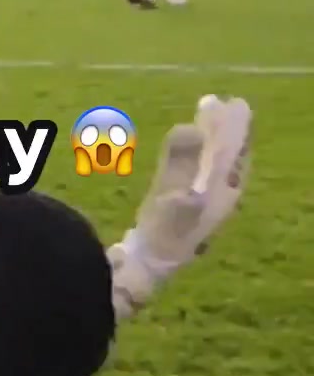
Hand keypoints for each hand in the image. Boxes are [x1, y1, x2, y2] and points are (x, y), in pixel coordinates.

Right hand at [108, 94, 251, 319]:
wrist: (140, 273)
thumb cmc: (157, 237)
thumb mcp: (169, 197)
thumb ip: (179, 162)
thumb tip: (191, 127)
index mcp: (219, 197)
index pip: (233, 157)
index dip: (236, 130)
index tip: (235, 103)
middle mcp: (213, 202)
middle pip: (225, 160)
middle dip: (223, 132)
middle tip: (214, 101)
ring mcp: (196, 206)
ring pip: (210, 166)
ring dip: (208, 140)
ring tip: (201, 115)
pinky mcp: (177, 209)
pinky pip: (194, 173)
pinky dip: (193, 155)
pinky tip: (182, 147)